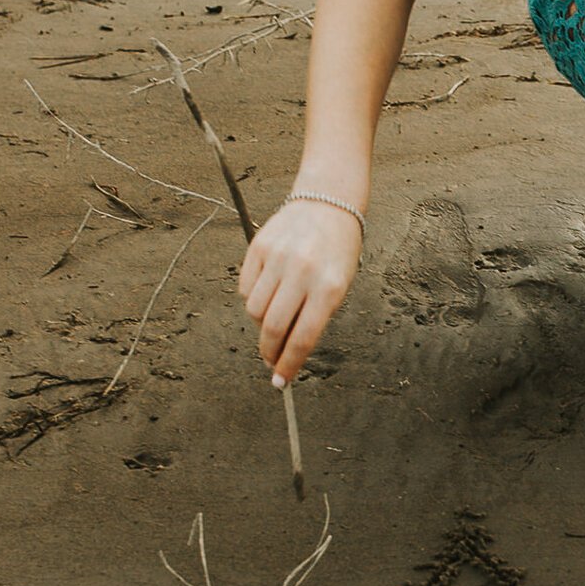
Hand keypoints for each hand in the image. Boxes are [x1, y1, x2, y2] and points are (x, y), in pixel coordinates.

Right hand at [239, 195, 363, 385]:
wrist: (328, 203)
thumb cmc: (337, 252)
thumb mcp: (339, 285)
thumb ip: (314, 318)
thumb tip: (285, 353)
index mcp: (329, 287)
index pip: (303, 338)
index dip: (289, 365)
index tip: (280, 382)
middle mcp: (302, 272)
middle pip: (272, 327)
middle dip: (269, 352)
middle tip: (270, 361)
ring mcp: (278, 258)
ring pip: (254, 310)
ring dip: (260, 324)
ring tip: (274, 320)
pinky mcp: (258, 248)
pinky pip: (245, 288)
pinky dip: (253, 300)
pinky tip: (267, 295)